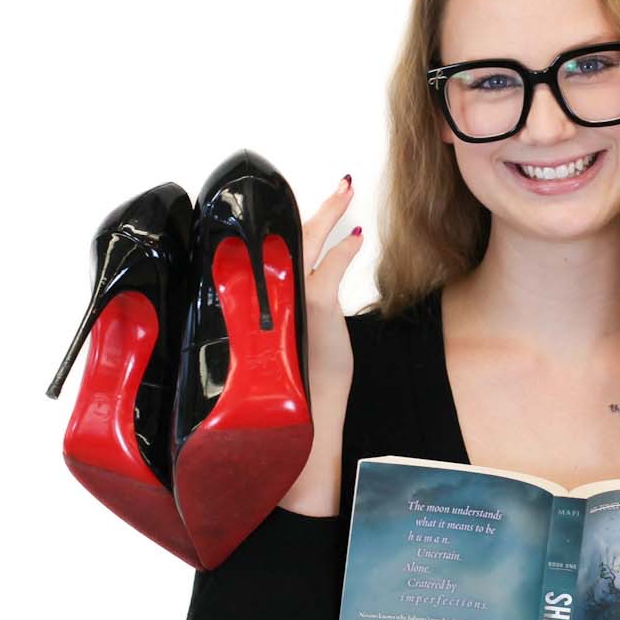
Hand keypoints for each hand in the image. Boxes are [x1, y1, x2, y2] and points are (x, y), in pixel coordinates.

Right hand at [278, 174, 362, 515]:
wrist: (295, 434)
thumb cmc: (294, 401)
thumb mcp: (293, 354)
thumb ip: (294, 324)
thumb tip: (308, 307)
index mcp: (259, 309)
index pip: (268, 258)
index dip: (281, 229)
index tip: (294, 208)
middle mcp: (266, 300)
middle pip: (282, 240)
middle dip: (310, 210)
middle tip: (334, 185)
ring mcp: (286, 303)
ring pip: (304, 245)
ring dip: (328, 215)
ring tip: (346, 190)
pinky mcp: (312, 312)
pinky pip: (330, 269)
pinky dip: (346, 250)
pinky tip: (359, 234)